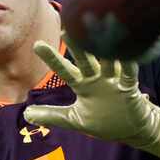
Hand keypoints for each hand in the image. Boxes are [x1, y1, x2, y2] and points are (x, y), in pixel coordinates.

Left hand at [23, 35, 159, 148]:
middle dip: (77, 47)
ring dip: (104, 50)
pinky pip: (130, 75)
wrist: (132, 130)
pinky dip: (129, 65)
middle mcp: (98, 79)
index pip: (65, 70)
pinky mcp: (130, 90)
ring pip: (108, 63)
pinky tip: (127, 54)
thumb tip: (26, 115)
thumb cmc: (104, 121)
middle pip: (86, 61)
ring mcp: (114, 83)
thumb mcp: (75, 119)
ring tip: (98, 33)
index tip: (37, 45)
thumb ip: (52, 115)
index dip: (52, 59)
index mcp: (84, 85)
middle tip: (66, 30)